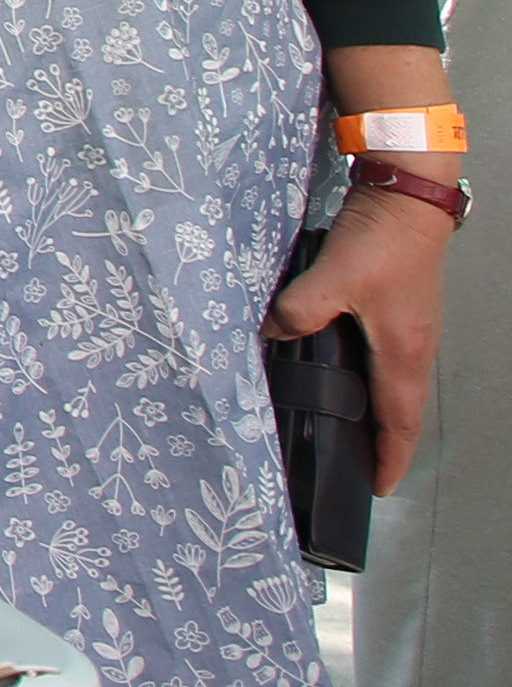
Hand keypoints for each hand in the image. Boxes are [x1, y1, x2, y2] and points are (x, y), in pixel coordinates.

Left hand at [265, 179, 455, 489]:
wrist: (408, 198)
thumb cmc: (383, 242)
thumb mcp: (333, 279)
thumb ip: (298, 312)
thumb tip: (272, 334)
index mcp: (405, 354)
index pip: (400, 424)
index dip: (389, 459)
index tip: (378, 488)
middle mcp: (415, 349)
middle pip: (400, 412)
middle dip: (381, 443)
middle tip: (356, 465)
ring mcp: (411, 328)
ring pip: (393, 384)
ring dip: (375, 410)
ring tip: (346, 427)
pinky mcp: (400, 308)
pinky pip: (386, 357)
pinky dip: (369, 376)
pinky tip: (342, 369)